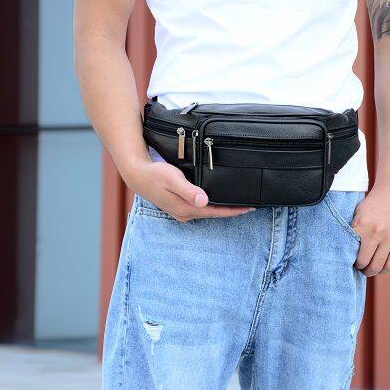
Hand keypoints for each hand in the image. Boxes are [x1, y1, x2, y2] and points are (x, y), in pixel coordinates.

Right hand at [122, 160, 254, 221]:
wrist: (138, 175)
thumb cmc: (155, 174)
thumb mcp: (172, 179)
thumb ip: (188, 190)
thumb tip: (203, 201)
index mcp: (186, 209)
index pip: (216, 212)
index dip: (234, 211)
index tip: (251, 208)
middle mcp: (185, 214)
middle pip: (214, 214)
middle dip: (232, 210)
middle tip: (251, 205)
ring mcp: (182, 212)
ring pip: (208, 212)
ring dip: (223, 208)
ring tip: (238, 203)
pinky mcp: (180, 207)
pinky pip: (201, 209)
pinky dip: (212, 205)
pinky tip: (218, 200)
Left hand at [352, 185, 389, 276]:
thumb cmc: (373, 204)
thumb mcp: (358, 213)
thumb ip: (353, 230)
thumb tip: (343, 249)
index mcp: (361, 225)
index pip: (350, 252)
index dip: (348, 260)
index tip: (347, 260)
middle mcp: (375, 233)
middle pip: (365, 263)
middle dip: (360, 268)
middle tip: (358, 266)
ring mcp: (389, 239)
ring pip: (378, 267)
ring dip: (371, 271)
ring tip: (368, 268)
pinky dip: (384, 269)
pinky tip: (380, 267)